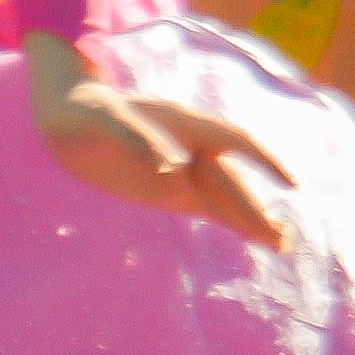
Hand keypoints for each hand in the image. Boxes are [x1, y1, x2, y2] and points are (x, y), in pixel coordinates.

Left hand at [27, 33, 290, 249]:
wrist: (65, 119)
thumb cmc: (85, 111)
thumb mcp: (103, 119)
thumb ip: (135, 137)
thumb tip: (171, 166)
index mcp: (182, 123)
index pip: (233, 139)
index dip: (262, 158)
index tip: (289, 181)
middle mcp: (189, 148)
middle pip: (230, 180)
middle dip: (253, 207)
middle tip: (280, 239)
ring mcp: (183, 171)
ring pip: (226, 197)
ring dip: (251, 218)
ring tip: (281, 244)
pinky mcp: (171, 191)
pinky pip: (209, 207)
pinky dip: (231, 221)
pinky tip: (256, 238)